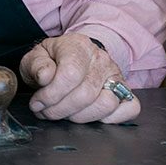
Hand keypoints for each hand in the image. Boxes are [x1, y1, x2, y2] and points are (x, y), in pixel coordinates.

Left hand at [20, 34, 139, 123]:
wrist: (73, 56)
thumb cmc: (53, 60)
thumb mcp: (36, 57)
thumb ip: (36, 65)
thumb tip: (45, 76)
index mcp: (78, 46)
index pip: (70, 74)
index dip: (51, 94)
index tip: (37, 103)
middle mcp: (101, 59)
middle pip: (86, 94)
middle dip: (60, 110)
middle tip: (47, 111)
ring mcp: (116, 76)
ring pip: (106, 104)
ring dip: (81, 117)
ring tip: (64, 113)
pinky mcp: (125, 91)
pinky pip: (130, 108)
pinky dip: (111, 118)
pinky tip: (89, 115)